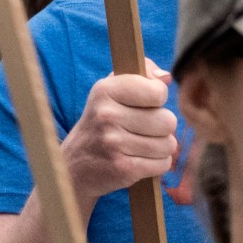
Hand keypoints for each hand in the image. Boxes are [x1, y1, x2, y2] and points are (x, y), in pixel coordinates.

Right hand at [63, 59, 183, 201]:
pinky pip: (163, 164)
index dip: (157, 98)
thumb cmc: (102, 122)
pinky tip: (139, 160)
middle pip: (168, 121)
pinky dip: (156, 164)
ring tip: (140, 146)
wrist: (73, 167)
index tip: (145, 103)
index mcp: (105, 91)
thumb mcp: (111, 90)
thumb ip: (142, 73)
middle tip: (143, 129)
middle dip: (162, 127)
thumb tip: (166, 77)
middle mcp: (107, 115)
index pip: (158, 92)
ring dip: (160, 147)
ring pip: (168, 145)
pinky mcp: (122, 169)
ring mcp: (114, 143)